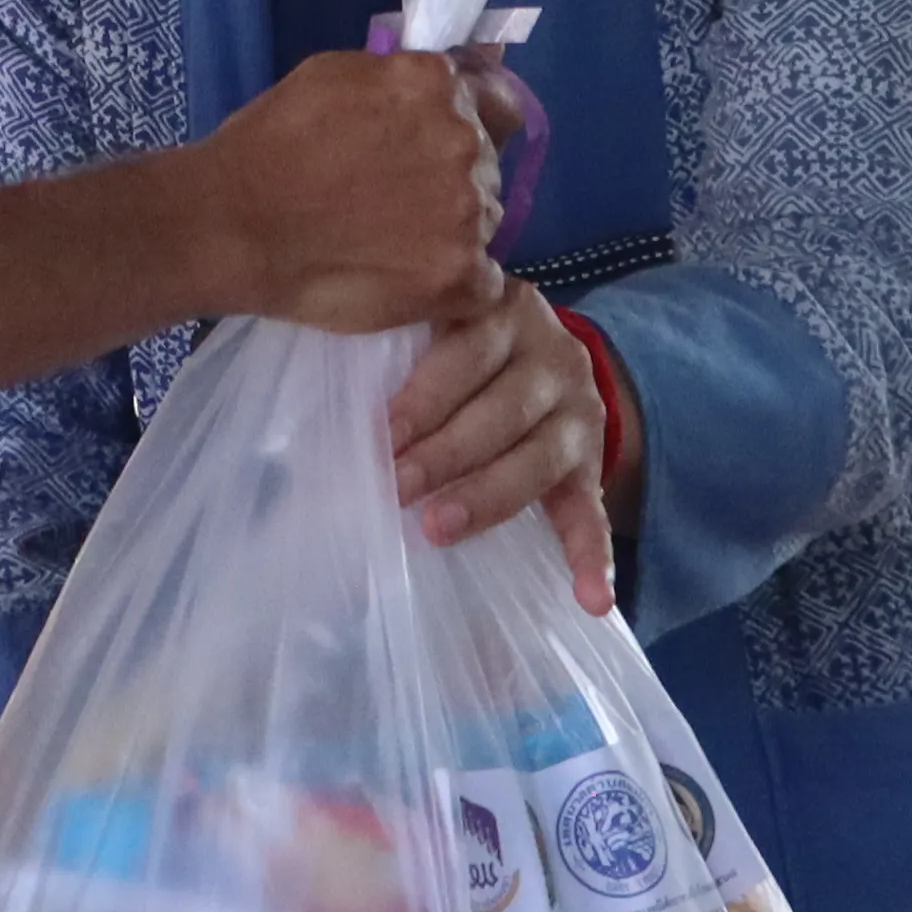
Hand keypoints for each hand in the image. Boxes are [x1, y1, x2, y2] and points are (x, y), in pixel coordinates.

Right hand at [173, 49, 498, 332]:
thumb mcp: (333, 77)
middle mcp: (463, 140)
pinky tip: (407, 283)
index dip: (471, 126)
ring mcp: (468, 210)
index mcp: (435, 84)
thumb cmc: (265, 147)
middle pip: (486, 166)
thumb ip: (401, 77)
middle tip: (388, 203)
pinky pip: (485, 283)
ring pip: (487, 223)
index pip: (497, 103)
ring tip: (386, 247)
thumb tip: (463, 74)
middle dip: (450, 180)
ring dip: (451, 233)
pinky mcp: (460, 275)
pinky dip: (454, 287)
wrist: (230, 226)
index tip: (433, 150)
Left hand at [391, 270, 617, 614]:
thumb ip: (391, 353)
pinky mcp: (593, 463)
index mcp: (504, 312)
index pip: (467, 352)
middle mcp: (553, 357)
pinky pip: (593, 511)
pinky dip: (592, 555)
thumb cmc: (452, 347)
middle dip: (445, 453)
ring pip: (540, 458)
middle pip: (502, 410)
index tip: (382, 435)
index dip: (424, 396)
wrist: (539, 358)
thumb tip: (318, 421)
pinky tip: (591, 599)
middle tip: (397, 488)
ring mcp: (580, 411)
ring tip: (440, 530)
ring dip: (488, 497)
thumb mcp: (431, 328)